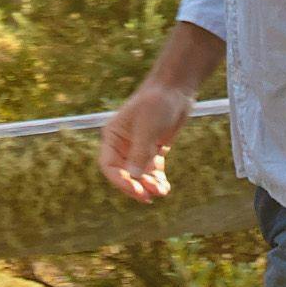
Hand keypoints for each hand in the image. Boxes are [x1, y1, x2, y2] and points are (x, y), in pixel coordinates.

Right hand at [99, 77, 193, 205]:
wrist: (176, 89)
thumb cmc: (157, 103)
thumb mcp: (147, 127)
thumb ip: (140, 152)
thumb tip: (133, 177)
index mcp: (113, 137)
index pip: (109, 166)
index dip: (120, 181)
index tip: (135, 190)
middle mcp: (123, 145)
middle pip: (125, 174)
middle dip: (136, 186)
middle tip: (148, 197)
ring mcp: (138, 149)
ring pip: (140, 175)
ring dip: (149, 185)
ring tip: (161, 192)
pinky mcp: (153, 150)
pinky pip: (152, 171)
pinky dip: (157, 180)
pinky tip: (164, 188)